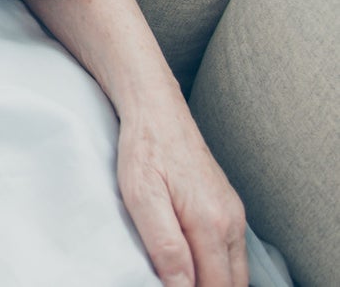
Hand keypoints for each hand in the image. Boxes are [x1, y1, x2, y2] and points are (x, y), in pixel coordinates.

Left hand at [117, 106, 246, 286]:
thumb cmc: (144, 148)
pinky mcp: (228, 206)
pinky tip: (192, 262)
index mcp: (211, 223)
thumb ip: (165, 245)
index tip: (167, 286)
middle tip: (172, 282)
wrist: (156, 108)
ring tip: (180, 275)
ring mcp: (233, 214)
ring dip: (214, 281)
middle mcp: (231, 221)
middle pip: (231, 284)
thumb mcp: (141, 195)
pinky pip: (231, 251)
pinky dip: (217, 266)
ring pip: (235, 270)